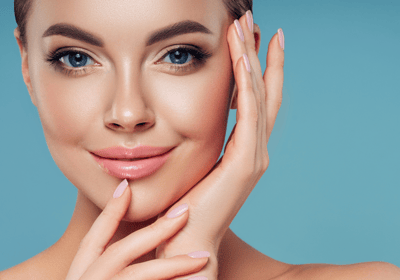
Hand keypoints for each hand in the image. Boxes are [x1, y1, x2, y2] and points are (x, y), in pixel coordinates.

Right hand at [66, 180, 209, 279]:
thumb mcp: (94, 277)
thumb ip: (114, 260)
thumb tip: (135, 231)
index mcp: (81, 271)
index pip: (96, 236)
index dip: (112, 210)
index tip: (127, 186)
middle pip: (122, 251)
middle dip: (157, 230)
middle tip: (186, 211)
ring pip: (139, 275)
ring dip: (173, 265)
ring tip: (203, 258)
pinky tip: (198, 277)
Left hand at [156, 11, 284, 279]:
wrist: (186, 237)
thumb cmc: (187, 204)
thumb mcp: (198, 164)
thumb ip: (205, 142)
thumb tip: (191, 119)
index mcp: (246, 150)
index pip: (256, 100)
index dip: (257, 69)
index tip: (253, 40)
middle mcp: (257, 149)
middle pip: (264, 92)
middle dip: (260, 54)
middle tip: (254, 20)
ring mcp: (255, 155)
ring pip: (258, 96)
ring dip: (253, 59)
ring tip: (248, 26)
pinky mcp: (245, 161)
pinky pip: (249, 113)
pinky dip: (247, 84)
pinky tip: (243, 58)